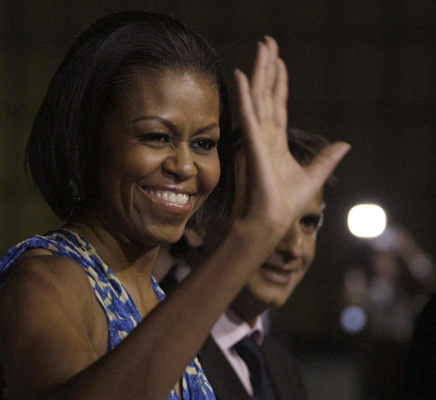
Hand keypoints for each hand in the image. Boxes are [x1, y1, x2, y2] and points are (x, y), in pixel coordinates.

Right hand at [234, 37, 349, 236]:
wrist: (274, 218)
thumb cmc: (288, 202)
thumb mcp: (315, 174)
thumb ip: (326, 157)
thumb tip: (345, 144)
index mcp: (276, 140)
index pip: (277, 104)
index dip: (279, 82)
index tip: (280, 61)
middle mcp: (264, 134)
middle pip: (266, 94)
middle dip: (267, 68)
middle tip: (267, 42)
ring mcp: (257, 137)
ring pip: (258, 98)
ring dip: (259, 72)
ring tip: (261, 48)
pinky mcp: (253, 144)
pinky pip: (248, 116)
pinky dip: (245, 96)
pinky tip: (242, 77)